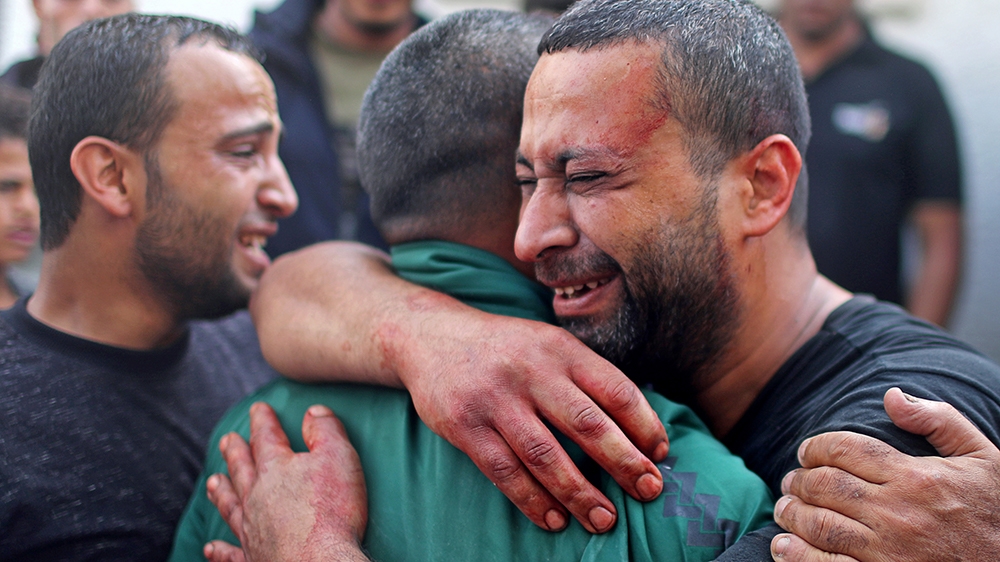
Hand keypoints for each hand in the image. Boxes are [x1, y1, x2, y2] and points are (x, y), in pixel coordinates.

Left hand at [205, 402, 369, 561]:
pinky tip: (211, 547)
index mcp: (276, 468)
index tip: (258, 409)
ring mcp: (251, 530)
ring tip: (212, 481)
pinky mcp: (253, 559)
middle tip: (227, 440)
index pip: (266, 437)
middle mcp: (256, 496)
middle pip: (241, 468)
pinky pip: (230, 553)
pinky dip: (219, 551)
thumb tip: (314, 411)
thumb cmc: (332, 511)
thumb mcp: (339, 457)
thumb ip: (326, 430)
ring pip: (230, 505)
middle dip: (235, 451)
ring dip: (221, 492)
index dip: (263, 421)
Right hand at [252, 241, 668, 533]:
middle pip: (587, 424)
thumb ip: (587, 377)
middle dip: (624, 463)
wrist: (430, 335)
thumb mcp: (548, 345)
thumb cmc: (506, 349)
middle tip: (649, 491)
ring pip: (546, 455)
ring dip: (580, 493)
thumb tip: (640, 430)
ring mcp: (495, 399)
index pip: (616, 388)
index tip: (662, 454)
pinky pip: (504, 471)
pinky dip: (532, 500)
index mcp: (560, 349)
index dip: (645, 425)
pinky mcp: (464, 425)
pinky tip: (554, 519)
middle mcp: (530, 370)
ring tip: (604, 519)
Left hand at [771, 387, 999, 560]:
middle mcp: (899, 513)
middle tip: (791, 481)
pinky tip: (785, 547)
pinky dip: (799, 557)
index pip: (847, 449)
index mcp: (917, 477)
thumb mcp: (982, 457)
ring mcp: (890, 552)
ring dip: (793, 514)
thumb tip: (890, 396)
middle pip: (826, 486)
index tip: (806, 452)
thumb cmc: (998, 511)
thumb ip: (937, 420)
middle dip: (799, 480)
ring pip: (821, 525)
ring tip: (786, 508)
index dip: (816, 447)